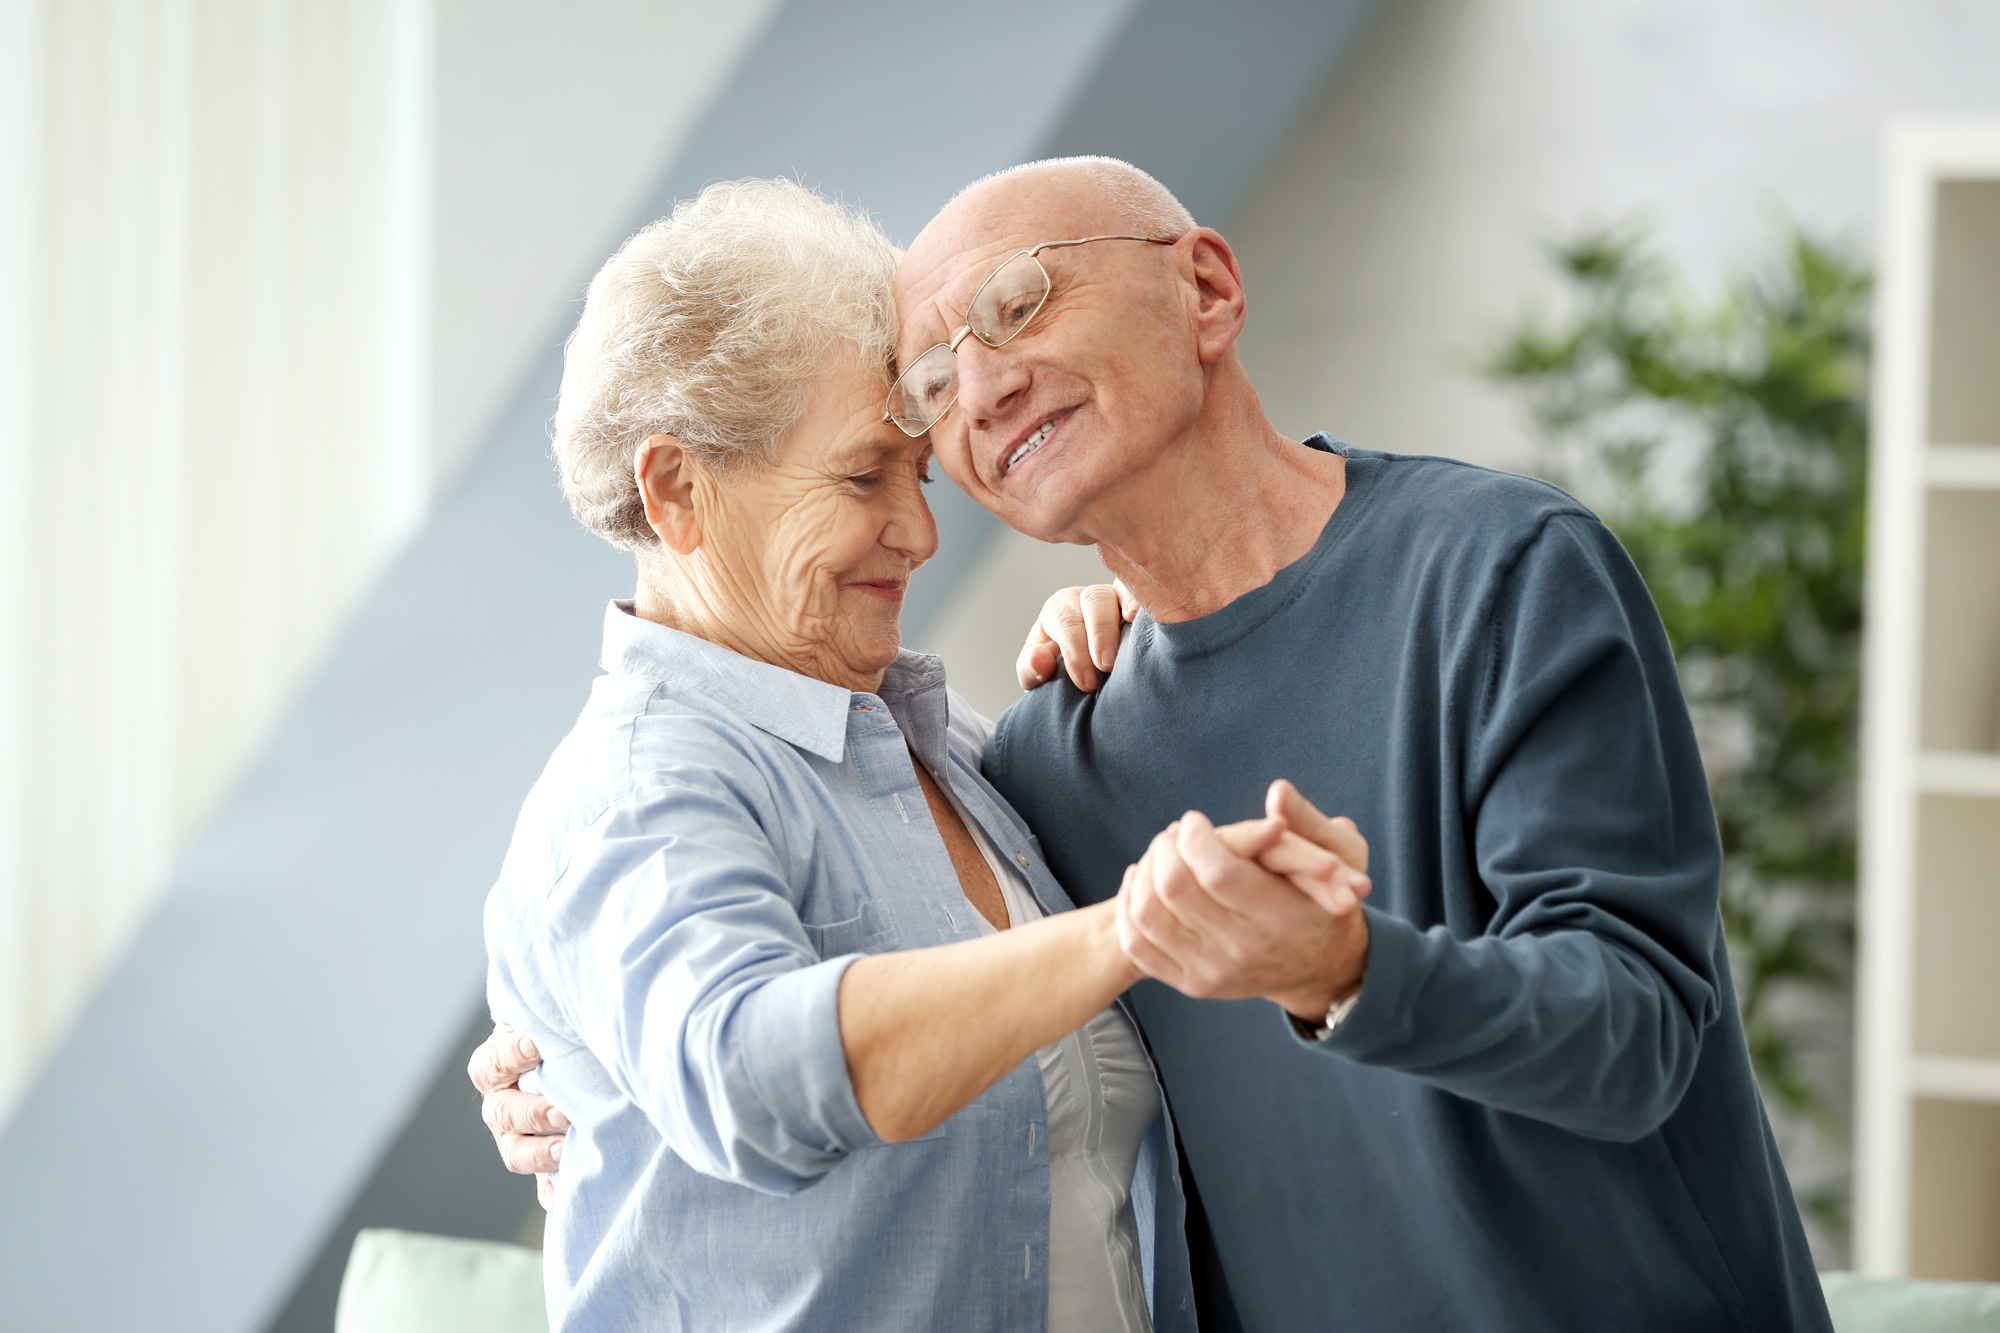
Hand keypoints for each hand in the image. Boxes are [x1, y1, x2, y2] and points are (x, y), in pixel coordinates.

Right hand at [468, 1024, 569, 1207]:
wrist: (580, 1071)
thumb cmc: (560, 1041)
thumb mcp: (548, 1028)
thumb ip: (549, 1027)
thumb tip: (554, 1024)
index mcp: (495, 1069)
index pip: (491, 1064)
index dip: (511, 1055)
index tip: (536, 1046)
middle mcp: (501, 1107)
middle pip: (504, 1114)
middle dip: (531, 1113)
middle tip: (561, 1111)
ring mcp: (518, 1139)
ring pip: (516, 1153)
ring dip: (539, 1153)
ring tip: (566, 1149)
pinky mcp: (544, 1168)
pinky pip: (545, 1188)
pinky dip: (555, 1192)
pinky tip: (570, 1190)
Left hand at [1017, 580, 1138, 691]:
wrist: (1084, 675)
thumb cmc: (1059, 670)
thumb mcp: (1038, 674)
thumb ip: (1031, 669)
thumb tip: (1040, 660)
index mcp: (1059, 610)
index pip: (1067, 624)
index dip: (1076, 653)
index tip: (1087, 682)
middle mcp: (1086, 598)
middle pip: (1095, 603)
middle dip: (1100, 635)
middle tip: (1106, 666)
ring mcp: (1115, 597)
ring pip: (1120, 593)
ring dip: (1126, 615)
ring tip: (1131, 645)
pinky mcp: (1138, 603)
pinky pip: (1140, 594)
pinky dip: (1141, 602)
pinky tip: (1145, 617)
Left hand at [1116, 783, 1371, 1021]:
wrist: (1319, 968)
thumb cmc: (1322, 901)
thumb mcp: (1336, 858)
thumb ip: (1308, 824)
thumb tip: (1277, 794)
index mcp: (1282, 917)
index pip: (1218, 872)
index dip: (1196, 837)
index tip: (1196, 821)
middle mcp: (1245, 950)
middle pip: (1175, 889)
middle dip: (1167, 847)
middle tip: (1177, 833)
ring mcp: (1213, 972)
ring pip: (1147, 914)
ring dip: (1144, 870)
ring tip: (1161, 854)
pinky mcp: (1190, 984)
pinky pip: (1137, 944)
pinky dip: (1130, 904)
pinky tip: (1142, 881)